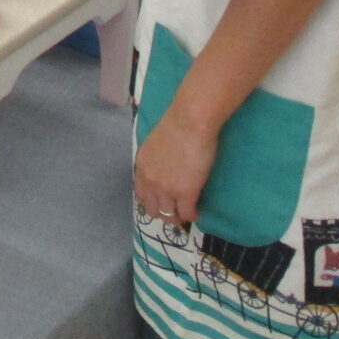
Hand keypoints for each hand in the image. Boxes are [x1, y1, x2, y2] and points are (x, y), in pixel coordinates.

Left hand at [133, 111, 217, 228]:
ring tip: (187, 212)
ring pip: (169, 216)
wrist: (190, 122)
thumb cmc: (177, 125)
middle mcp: (150, 181)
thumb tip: (164, 167)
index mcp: (142, 167)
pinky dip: (192, 215)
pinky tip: (197, 210)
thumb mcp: (155, 144)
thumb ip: (155, 160)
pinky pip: (187, 214)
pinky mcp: (185, 193)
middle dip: (164, 212)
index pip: (141, 195)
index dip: (153, 201)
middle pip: (153, 210)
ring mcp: (166, 189)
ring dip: (178, 217)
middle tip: (177, 209)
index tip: (163, 201)